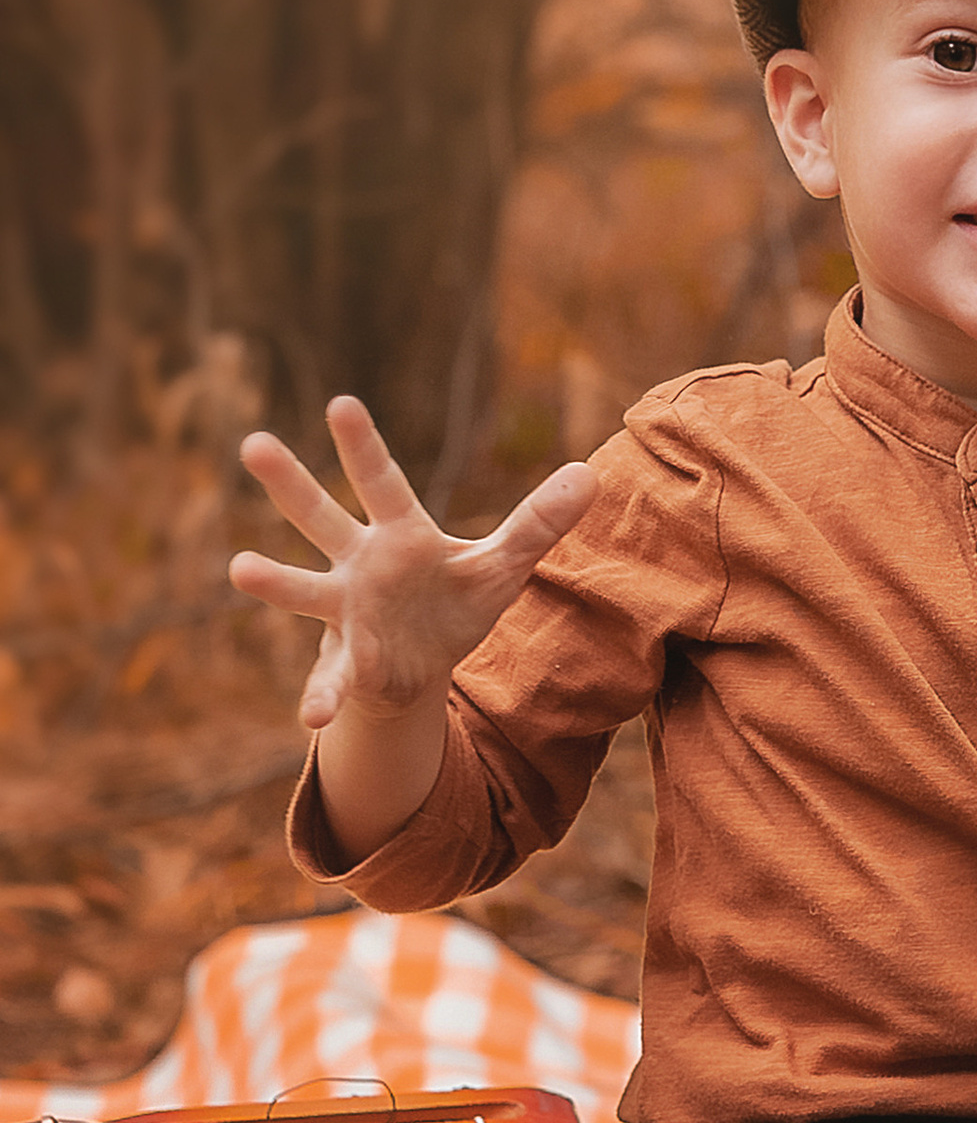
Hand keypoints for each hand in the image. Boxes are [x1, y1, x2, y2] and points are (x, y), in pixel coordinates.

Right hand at [231, 394, 598, 733]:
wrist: (424, 663)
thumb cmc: (455, 600)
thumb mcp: (503, 565)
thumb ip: (539, 523)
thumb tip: (590, 473)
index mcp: (401, 534)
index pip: (384, 482)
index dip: (363, 446)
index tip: (340, 403)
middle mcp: (361, 564)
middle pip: (320, 518)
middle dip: (291, 483)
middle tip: (252, 443)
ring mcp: (345, 612)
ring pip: (305, 590)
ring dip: (276, 581)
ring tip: (240, 567)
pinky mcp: (347, 662)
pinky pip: (330, 680)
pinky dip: (322, 698)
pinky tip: (312, 718)